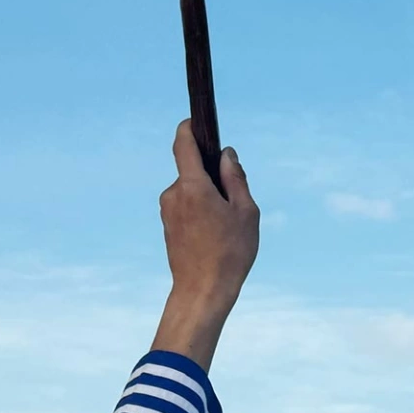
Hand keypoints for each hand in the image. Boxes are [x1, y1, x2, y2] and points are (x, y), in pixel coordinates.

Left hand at [151, 120, 259, 368]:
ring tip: (227, 225)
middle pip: (193, 170)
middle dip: (212, 176)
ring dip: (208, 197)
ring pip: (191, 190)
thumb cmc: (229, 253)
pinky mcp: (167, 225)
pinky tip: (216, 235)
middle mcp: (173, 194)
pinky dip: (201, 211)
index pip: (183, 144)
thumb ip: (236, 178)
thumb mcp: (246, 212)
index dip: (190, 128)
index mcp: (192, 186)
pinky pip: (186, 206)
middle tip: (236, 201)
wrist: (202, 291)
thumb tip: (226, 155)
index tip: (197, 120)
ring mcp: (167, 210)